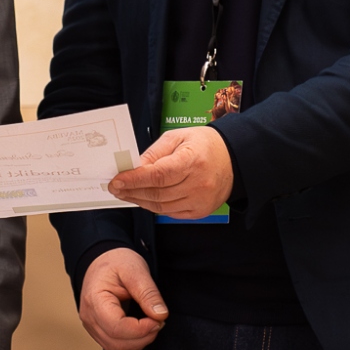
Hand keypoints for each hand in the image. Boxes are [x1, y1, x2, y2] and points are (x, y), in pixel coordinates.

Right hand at [78, 247, 168, 349]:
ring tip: (151, 323)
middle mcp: (89, 318)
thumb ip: (148, 293)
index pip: (116, 328)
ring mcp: (92, 327)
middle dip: (143, 337)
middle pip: (117, 344)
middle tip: (158, 320)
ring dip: (139, 342)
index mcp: (95, 300)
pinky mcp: (99, 332)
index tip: (158, 320)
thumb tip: (161, 315)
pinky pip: (116, 348)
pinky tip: (142, 329)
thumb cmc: (116, 262)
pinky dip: (133, 343)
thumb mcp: (135, 270)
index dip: (141, 330)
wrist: (102, 261)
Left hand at [108, 125, 233, 219]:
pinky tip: (144, 199)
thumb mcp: (178, 137)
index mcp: (193, 160)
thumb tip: (134, 167)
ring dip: (139, 201)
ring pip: (161, 206)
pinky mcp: (200, 211)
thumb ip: (155, 152)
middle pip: (157, 192)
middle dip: (132, 191)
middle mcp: (198, 183)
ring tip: (125, 193)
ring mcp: (200, 200)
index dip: (135, 179)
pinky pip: (170, 212)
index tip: (117, 180)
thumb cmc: (204, 145)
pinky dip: (154, 207)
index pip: (158, 174)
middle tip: (115, 188)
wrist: (233, 159)